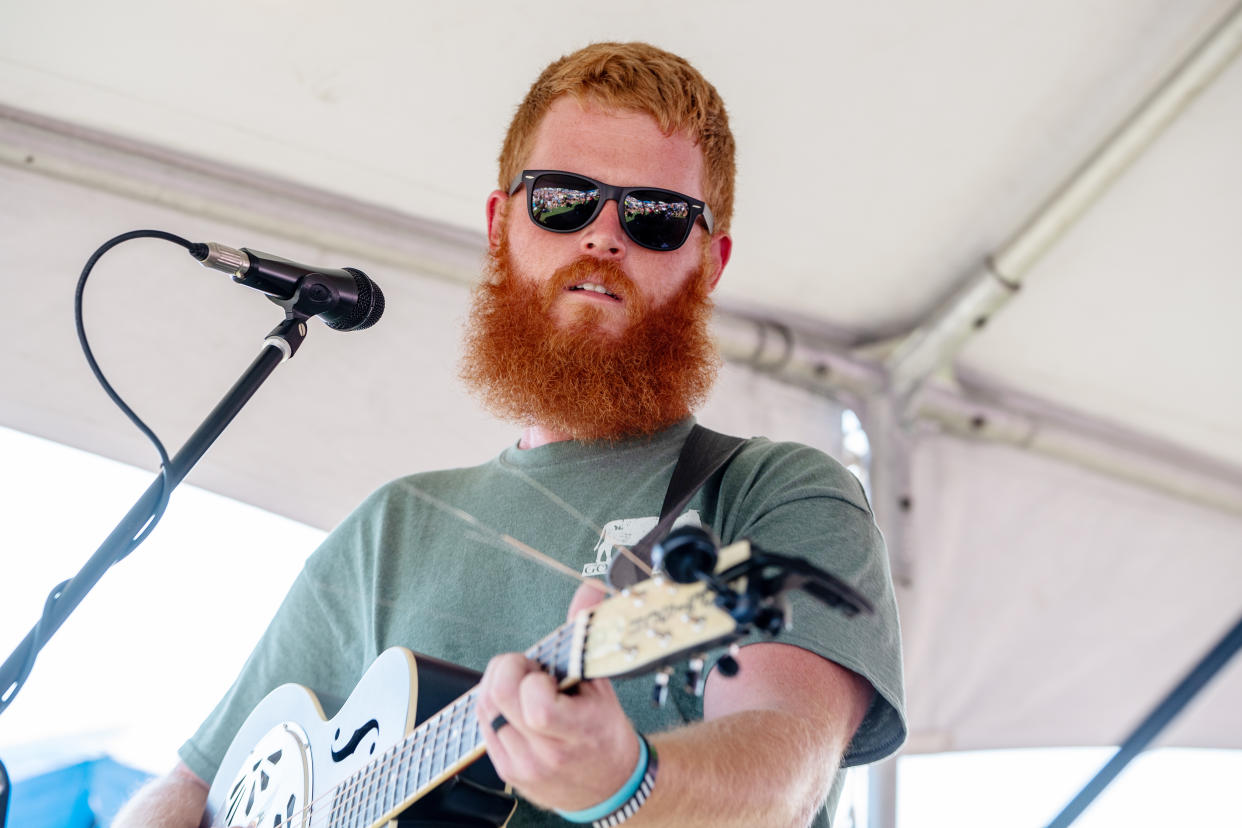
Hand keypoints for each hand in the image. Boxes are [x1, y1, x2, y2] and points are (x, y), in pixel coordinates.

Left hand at [475, 582, 639, 811]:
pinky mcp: (507, 771)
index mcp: (579, 731)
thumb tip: (589, 589)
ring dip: (498, 685)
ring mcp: (523, 766)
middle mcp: (547, 754)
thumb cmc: (605, 731)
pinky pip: (483, 723)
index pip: (536, 706)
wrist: (609, 785)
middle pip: (498, 699)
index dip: (531, 677)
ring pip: (484, 708)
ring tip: (524, 685)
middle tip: (528, 669)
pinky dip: (494, 704)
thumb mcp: (602, 685)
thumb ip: (585, 635)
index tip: (544, 671)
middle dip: (508, 669)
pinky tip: (515, 704)